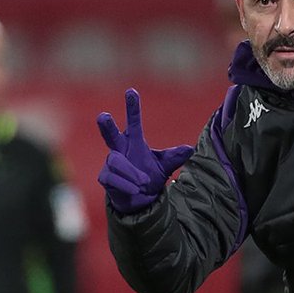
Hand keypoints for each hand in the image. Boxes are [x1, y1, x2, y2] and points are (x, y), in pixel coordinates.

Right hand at [97, 89, 193, 214]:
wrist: (140, 200)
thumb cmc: (149, 177)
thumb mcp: (164, 166)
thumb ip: (174, 157)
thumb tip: (190, 149)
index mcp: (133, 141)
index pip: (133, 122)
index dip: (132, 107)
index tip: (131, 92)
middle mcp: (119, 149)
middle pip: (110, 134)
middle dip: (107, 126)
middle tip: (103, 116)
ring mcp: (110, 162)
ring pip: (116, 162)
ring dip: (131, 173)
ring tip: (143, 183)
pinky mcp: (105, 177)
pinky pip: (112, 178)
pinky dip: (125, 184)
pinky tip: (135, 189)